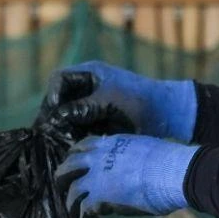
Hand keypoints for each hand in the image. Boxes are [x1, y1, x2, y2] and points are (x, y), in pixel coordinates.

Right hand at [43, 61, 197, 140]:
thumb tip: (54, 119)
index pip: (59, 79)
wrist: (169, 114)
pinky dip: (75, 133)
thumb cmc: (141, 101)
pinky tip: (72, 144)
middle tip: (49, 133)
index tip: (52, 116)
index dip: (52, 96)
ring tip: (59, 141)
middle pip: (60, 97)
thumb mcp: (109, 102)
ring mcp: (94, 102)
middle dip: (55, 114)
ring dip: (63, 126)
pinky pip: (80, 124)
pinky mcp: (100, 118)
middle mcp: (89, 85)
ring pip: (68, 113)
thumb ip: (81, 108)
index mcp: (91, 73)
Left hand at [54, 134, 196, 216]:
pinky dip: (83, 217)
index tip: (74, 163)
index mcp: (111, 143)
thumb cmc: (169, 162)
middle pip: (69, 165)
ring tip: (72, 211)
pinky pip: (83, 208)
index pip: (84, 145)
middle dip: (62, 176)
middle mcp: (99, 157)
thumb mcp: (143, 150)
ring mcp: (96, 177)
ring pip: (72, 189)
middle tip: (61, 185)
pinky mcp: (99, 197)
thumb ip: (129, 157)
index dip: (76, 155)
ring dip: (70, 201)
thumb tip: (128, 170)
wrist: (174, 172)